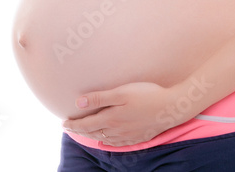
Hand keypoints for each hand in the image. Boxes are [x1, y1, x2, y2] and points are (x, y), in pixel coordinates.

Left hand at [62, 82, 187, 146]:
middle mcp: (117, 131)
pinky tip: (107, 140)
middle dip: (80, 130)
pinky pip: (117, 143)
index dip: (73, 124)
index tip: (63, 123)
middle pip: (93, 133)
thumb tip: (78, 103)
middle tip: (69, 128)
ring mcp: (128, 136)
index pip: (86, 124)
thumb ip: (99, 98)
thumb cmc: (147, 95)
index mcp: (111, 119)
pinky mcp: (138, 138)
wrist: (172, 107)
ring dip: (92, 136)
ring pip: (104, 139)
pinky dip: (107, 142)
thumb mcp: (121, 92)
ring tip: (85, 132)